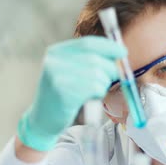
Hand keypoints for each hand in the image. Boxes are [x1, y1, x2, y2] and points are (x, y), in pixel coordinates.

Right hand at [17, 36, 126, 150]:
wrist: (43, 120)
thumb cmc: (63, 96)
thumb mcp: (71, 72)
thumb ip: (89, 60)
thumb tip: (119, 53)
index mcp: (56, 52)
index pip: (88, 43)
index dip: (108, 46)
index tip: (122, 51)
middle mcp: (54, 61)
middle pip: (95, 58)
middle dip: (110, 69)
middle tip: (112, 79)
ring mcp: (57, 76)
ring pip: (97, 73)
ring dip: (103, 84)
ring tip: (95, 92)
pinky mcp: (63, 92)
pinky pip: (93, 87)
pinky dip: (98, 93)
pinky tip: (90, 98)